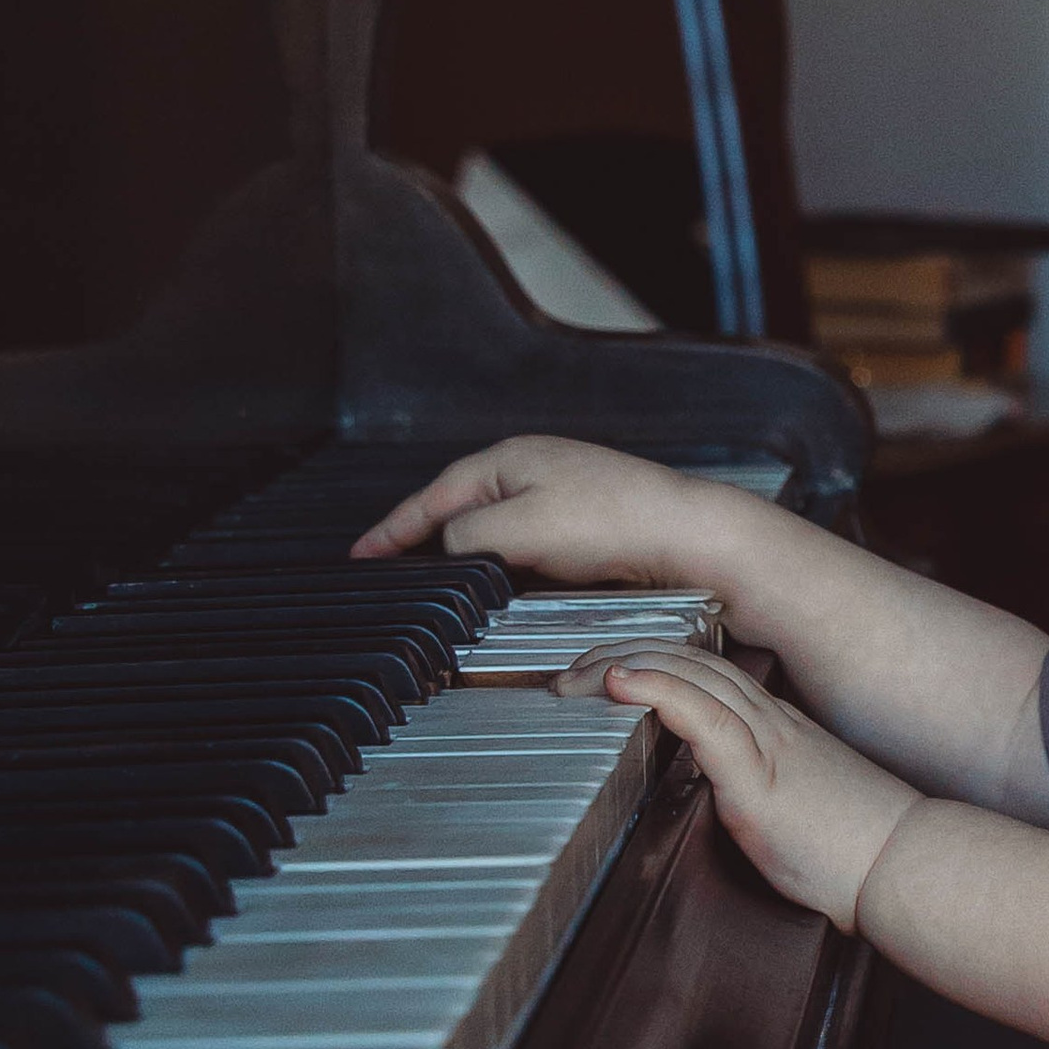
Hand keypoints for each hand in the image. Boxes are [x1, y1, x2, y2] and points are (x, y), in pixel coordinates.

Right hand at [353, 436, 732, 591]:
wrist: (688, 538)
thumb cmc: (617, 520)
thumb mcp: (520, 528)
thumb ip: (467, 537)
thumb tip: (445, 550)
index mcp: (508, 459)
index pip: (431, 498)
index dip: (391, 530)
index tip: (360, 555)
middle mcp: (530, 472)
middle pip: (458, 512)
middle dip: (422, 543)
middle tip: (390, 575)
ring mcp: (557, 498)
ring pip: (492, 534)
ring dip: (467, 560)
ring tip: (438, 589)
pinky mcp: (582, 529)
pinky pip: (524, 548)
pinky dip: (504, 567)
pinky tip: (503, 588)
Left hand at [559, 644, 917, 930]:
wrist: (907, 865)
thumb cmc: (857, 849)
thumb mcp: (798, 804)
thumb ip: (756, 785)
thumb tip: (717, 787)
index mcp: (778, 727)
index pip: (704, 669)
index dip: (649, 659)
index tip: (601, 672)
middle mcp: (770, 722)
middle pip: (686, 658)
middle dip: (619, 652)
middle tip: (568, 671)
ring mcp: (767, 743)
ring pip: (688, 673)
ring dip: (621, 663)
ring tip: (574, 674)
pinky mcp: (761, 777)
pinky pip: (705, 716)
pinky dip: (657, 689)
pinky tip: (619, 682)